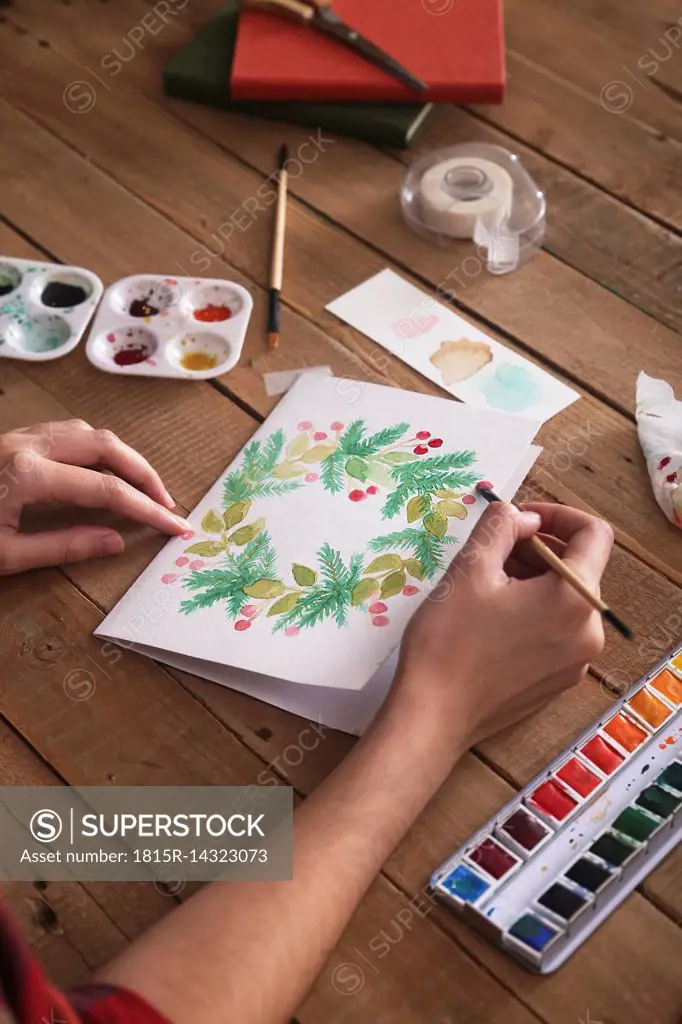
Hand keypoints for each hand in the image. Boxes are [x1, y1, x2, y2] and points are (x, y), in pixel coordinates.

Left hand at [0, 420, 190, 573]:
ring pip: (89, 433)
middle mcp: (29, 445)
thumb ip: (61, 547)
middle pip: (107, 446)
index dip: (146, 508)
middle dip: (145, 474)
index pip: (106, 489)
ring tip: (140, 488)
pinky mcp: (14, 438)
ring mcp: (21, 436)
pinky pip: (68, 432)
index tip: (174, 525)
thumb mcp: (4, 555)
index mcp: (28, 475)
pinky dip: (96, 449)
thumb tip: (115, 543)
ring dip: (122, 457)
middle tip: (165, 504)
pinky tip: (102, 471)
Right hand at [391, 501, 614, 758]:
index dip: (558, 514)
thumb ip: (501, 527)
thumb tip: (523, 517)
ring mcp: (576, 661)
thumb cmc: (448, 642)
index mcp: (573, 599)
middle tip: (493, 551)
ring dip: (533, 580)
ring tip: (486, 585)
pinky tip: (492, 619)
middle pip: (578, 567)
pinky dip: (533, 611)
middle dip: (539, 549)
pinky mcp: (558, 680)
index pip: (594, 534)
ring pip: (565, 599)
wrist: (432, 716)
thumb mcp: (469, 569)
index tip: (521, 518)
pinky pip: (557, 630)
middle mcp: (588, 632)